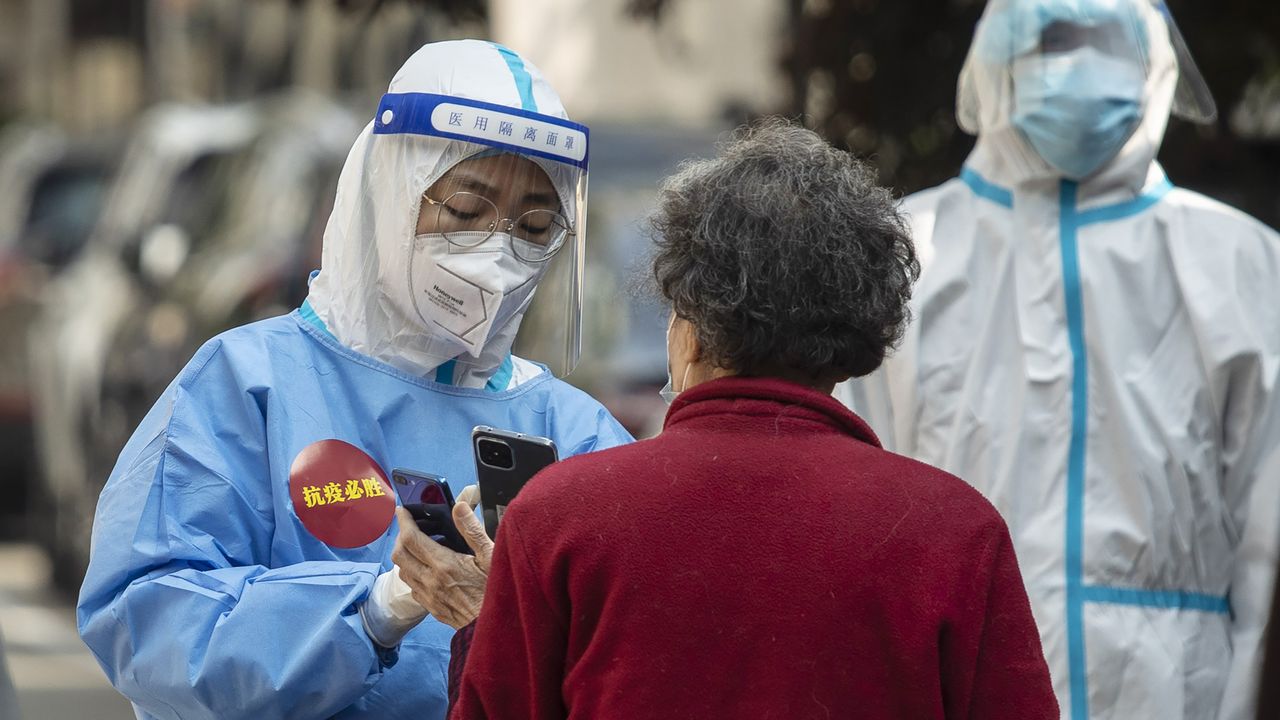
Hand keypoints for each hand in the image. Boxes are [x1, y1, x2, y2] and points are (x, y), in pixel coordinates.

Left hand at [392, 500, 493, 628]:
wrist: (495, 628)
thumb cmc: (497, 592)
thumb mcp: (491, 556)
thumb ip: (473, 530)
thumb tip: (459, 507)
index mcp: (444, 565)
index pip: (411, 538)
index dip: (403, 521)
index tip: (402, 511)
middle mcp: (431, 581)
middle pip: (400, 555)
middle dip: (400, 536)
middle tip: (409, 527)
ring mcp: (429, 596)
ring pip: (403, 572)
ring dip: (404, 556)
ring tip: (416, 546)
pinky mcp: (432, 608)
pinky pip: (412, 587)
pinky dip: (412, 573)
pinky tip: (426, 569)